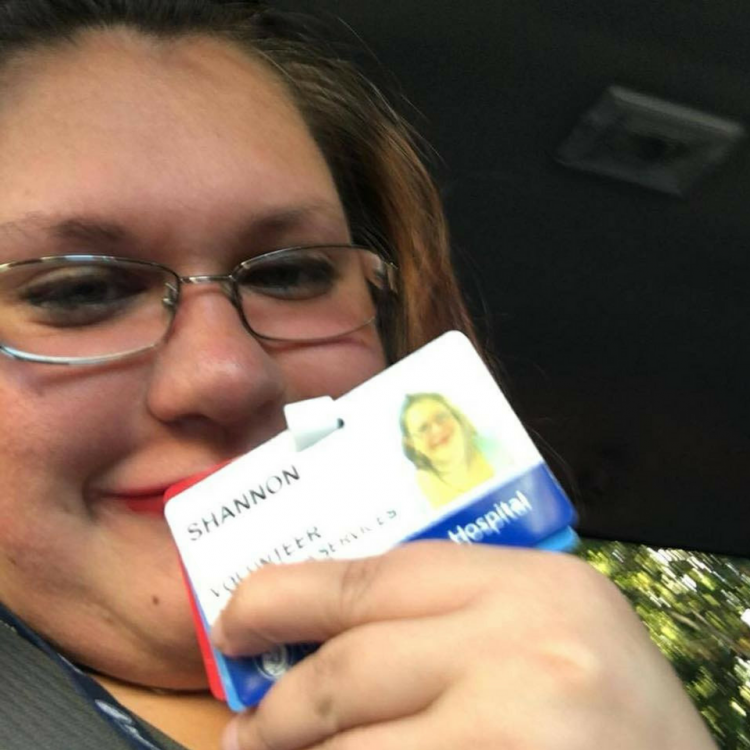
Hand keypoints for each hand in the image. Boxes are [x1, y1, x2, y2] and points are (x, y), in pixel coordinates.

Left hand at [212, 542, 716, 749]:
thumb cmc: (610, 709)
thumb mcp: (546, 629)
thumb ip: (451, 618)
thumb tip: (327, 631)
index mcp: (531, 584)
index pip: (379, 576)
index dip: (287, 596)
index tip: (236, 619)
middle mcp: (524, 644)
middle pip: (354, 665)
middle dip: (283, 705)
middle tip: (246, 727)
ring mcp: (516, 726)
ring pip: (354, 746)